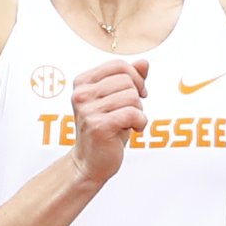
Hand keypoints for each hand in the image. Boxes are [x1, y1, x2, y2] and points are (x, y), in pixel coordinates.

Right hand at [67, 58, 147, 187]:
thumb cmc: (105, 129)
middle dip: (136, 96)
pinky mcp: (98, 126)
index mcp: (82, 82)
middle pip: (126, 80)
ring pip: (131, 96)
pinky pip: (132, 114)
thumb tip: (144, 62)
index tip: (138, 93)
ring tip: (129, 122)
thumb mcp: (117, 100)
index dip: (135, 77)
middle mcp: (81, 94)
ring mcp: (87, 110)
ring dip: (138, 111)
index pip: (118, 65)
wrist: (91, 162)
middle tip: (131, 112)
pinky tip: (134, 129)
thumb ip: (129, 79)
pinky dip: (140, 122)